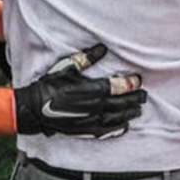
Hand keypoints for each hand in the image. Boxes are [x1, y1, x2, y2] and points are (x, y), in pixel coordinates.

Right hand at [14, 44, 145, 138]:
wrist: (35, 108)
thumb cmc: (50, 85)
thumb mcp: (66, 67)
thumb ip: (86, 58)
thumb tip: (101, 49)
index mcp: (92, 89)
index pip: (118, 87)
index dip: (130, 83)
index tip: (137, 80)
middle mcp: (95, 106)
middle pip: (122, 103)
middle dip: (135, 98)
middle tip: (144, 95)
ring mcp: (91, 120)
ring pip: (117, 117)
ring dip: (130, 113)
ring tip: (138, 110)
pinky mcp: (86, 130)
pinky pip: (107, 131)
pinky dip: (118, 128)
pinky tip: (124, 126)